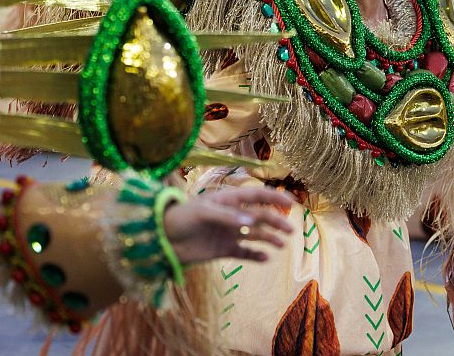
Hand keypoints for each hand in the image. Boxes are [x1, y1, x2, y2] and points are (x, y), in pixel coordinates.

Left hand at [163, 186, 294, 264]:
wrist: (162, 240)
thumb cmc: (181, 219)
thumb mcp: (203, 213)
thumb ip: (228, 217)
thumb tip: (252, 221)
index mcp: (228, 200)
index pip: (256, 196)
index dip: (274, 197)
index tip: (291, 203)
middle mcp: (232, 215)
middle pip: (259, 216)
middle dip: (276, 221)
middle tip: (291, 229)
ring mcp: (228, 233)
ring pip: (254, 234)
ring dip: (269, 238)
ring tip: (281, 245)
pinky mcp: (223, 249)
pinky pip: (244, 252)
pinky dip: (255, 255)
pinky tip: (265, 258)